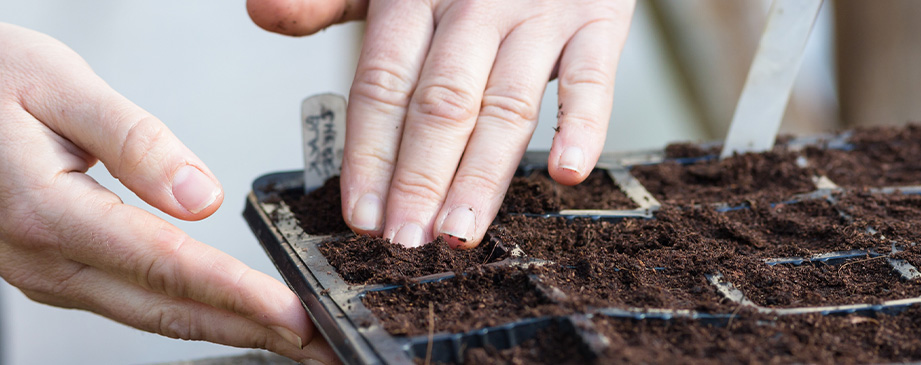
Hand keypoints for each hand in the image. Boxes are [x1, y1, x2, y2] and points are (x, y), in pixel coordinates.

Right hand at [0, 24, 336, 363]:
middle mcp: (44, 257)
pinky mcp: (53, 269)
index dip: (238, 295)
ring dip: (226, 327)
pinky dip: (188, 312)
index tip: (292, 315)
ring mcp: (46, 272)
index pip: (167, 266)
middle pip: (167, 310)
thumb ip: (134, 142)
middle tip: (316, 344)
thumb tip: (202, 196)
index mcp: (47, 211)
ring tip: (287, 336)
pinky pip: (131, 302)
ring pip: (151, 315)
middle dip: (250, 330)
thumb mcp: (57, 86)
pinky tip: (224, 311)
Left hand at [247, 0, 635, 248]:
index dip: (370, 154)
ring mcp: (536, 15)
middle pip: (438, 103)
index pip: (382, 85)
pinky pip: (592, 77)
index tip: (362, 216)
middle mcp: (472, 7)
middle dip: (418, 179)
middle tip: (405, 241)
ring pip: (504, 103)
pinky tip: (566, 170)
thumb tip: (264, 12)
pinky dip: (583, 124)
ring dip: (482, 174)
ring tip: (461, 229)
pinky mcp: (596, 20)